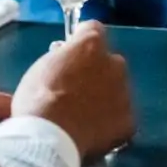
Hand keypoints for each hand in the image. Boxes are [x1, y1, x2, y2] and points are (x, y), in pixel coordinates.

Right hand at [12, 21, 136, 160]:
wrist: (48, 137)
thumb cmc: (37, 99)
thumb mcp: (42, 66)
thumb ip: (63, 58)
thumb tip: (69, 60)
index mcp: (91, 44)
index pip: (93, 29)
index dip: (81, 41)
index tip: (72, 53)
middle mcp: (115, 63)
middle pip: (109, 62)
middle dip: (97, 72)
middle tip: (76, 91)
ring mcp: (125, 92)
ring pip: (117, 90)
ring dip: (105, 98)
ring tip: (83, 117)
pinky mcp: (129, 121)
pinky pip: (119, 117)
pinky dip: (109, 123)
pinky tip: (91, 133)